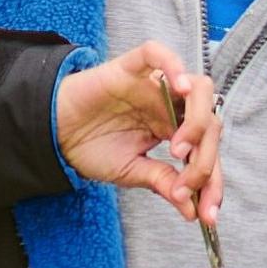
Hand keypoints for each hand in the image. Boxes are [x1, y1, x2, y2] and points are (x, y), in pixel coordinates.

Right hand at [57, 39, 223, 226]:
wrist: (54, 135)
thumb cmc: (92, 148)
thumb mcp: (132, 172)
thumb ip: (163, 183)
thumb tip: (191, 210)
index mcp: (174, 130)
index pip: (207, 151)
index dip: (212, 182)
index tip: (207, 214)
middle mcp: (171, 106)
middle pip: (211, 121)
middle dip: (206, 158)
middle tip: (187, 183)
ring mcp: (154, 85)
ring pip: (198, 87)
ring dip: (198, 119)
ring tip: (178, 149)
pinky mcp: (131, 68)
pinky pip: (158, 53)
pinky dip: (174, 65)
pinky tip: (179, 87)